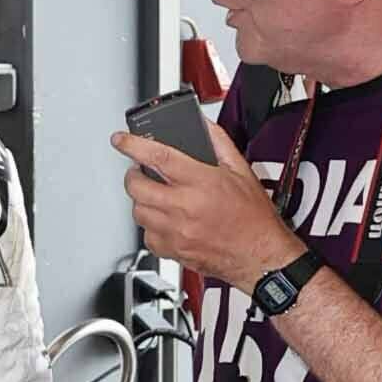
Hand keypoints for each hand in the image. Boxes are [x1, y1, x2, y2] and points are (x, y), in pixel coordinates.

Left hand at [111, 121, 302, 289]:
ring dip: (141, 200)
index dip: (132, 145)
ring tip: (155, 196)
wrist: (261, 256)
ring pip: (137, 211)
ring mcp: (175, 231)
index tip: (120, 140)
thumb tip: (201, 125)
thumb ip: (218, 143)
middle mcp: (184, 207)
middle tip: (140, 171)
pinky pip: (146, 236)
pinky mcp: (172, 250)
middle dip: (133, 175)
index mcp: (200, 182)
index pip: (157, 156)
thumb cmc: (253, 218)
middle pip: (137, 186)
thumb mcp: (241, 171)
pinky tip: (164, 220)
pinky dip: (150, 226)